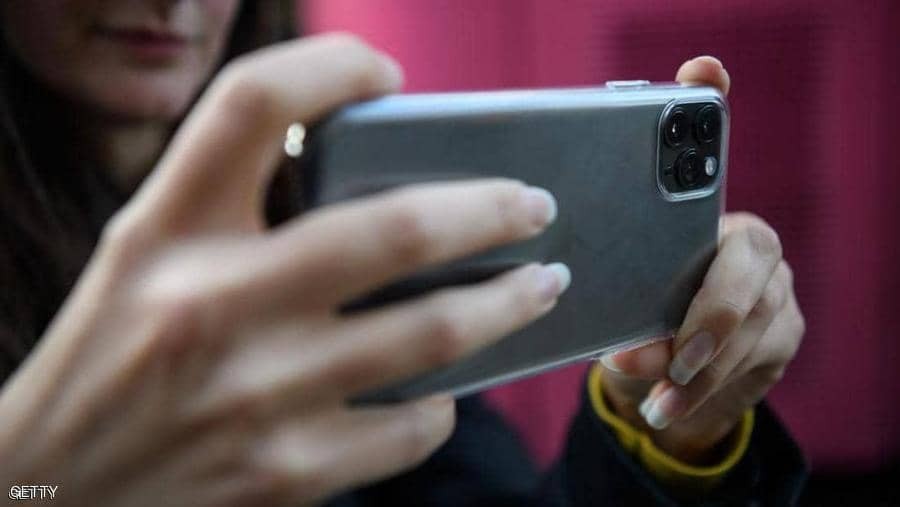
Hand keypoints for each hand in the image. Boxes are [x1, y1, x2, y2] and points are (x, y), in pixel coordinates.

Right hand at [0, 33, 568, 505]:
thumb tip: (369, 185)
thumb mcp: (147, 262)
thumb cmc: (109, 360)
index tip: (389, 76)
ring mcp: (257, 394)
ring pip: (434, 331)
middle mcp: (213, 303)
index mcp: (165, 230)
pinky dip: (442, 402)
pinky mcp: (288, 472)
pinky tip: (443, 388)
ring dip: (508, 302)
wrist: (49, 493)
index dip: (334, 67)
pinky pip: (412, 425)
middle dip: (492, 208)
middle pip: (398, 228)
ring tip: (540, 284)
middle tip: (532, 204)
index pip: (253, 103)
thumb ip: (233, 215)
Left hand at [599, 57, 804, 463]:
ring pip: (756, 325)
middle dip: (706, 315)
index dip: (713, 108)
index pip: (715, 157)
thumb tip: (544, 264)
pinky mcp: (783, 343)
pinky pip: (755, 367)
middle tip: (664, 353)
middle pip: (749, 263)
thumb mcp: (608, 297)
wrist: (663, 382)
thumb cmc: (633, 324)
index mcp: (710, 219)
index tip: (700, 75)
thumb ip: (597, 273)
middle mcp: (755, 248)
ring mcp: (778, 294)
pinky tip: (669, 409)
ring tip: (652, 392)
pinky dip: (707, 393)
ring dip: (697, 367)